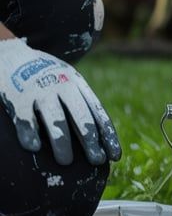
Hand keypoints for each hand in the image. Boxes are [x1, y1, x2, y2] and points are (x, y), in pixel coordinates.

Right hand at [0, 39, 120, 166]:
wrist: (12, 54)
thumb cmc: (46, 75)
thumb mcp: (68, 81)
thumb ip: (80, 102)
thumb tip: (98, 139)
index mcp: (78, 84)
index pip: (97, 112)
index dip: (107, 135)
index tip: (115, 156)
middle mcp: (62, 86)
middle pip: (80, 116)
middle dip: (90, 140)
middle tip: (97, 161)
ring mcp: (39, 90)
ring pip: (55, 118)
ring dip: (62, 141)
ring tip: (67, 161)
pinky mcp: (17, 96)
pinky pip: (25, 117)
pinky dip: (30, 132)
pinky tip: (34, 148)